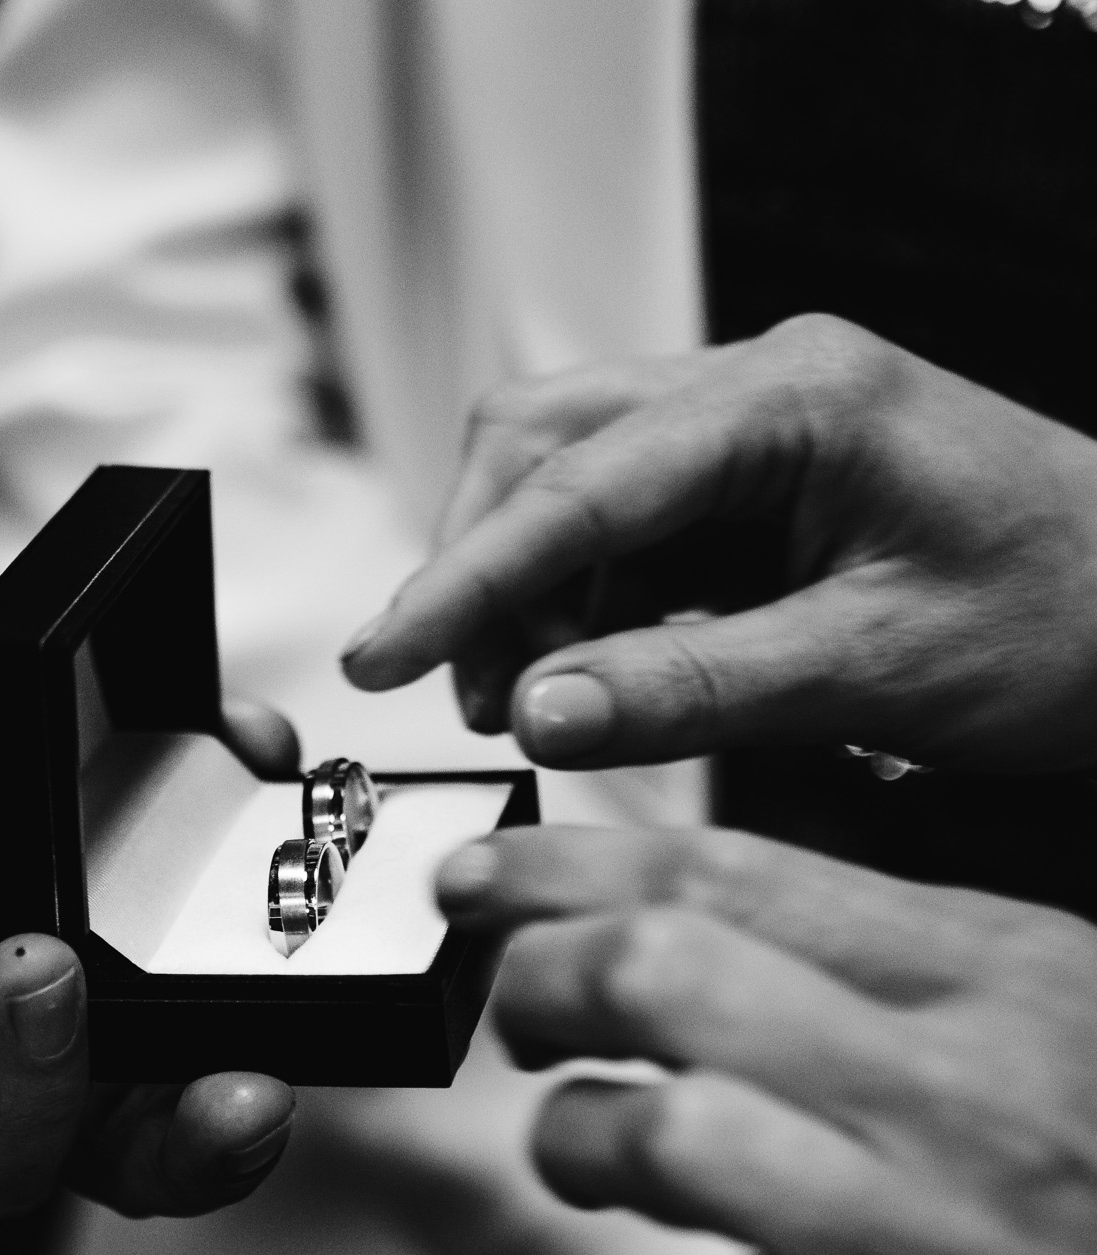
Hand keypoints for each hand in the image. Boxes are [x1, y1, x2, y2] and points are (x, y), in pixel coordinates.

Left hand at [0, 576, 293, 1218]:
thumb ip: (29, 663)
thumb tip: (186, 681)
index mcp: (25, 915)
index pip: (172, 1009)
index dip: (261, 999)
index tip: (317, 909)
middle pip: (115, 1136)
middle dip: (202, 1137)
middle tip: (253, 1084)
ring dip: (55, 1086)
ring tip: (51, 967)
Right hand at [340, 315, 1096, 772]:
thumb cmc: (1068, 617)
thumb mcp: (877, 668)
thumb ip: (693, 688)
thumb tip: (537, 710)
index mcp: (796, 397)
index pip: (579, 481)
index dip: (467, 577)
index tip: (385, 655)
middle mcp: (756, 384)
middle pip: (538, 443)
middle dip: (481, 569)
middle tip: (467, 697)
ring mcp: (745, 425)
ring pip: (560, 479)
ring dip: (523, 592)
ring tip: (531, 703)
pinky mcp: (742, 480)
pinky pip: (615, 527)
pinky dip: (577, 604)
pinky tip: (588, 674)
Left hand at [435, 823, 1096, 1254]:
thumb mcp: (1037, 990)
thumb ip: (868, 941)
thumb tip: (650, 894)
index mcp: (985, 975)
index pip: (720, 872)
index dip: (557, 869)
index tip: (470, 883)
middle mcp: (960, 1098)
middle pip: (658, 977)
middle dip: (540, 985)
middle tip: (526, 1019)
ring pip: (659, 1143)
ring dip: (573, 1144)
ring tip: (589, 1153)